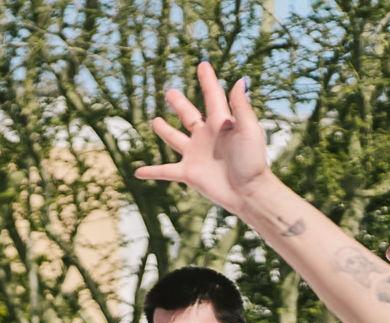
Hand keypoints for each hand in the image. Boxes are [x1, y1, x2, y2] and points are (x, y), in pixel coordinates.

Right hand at [136, 63, 278, 217]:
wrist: (248, 191)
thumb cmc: (252, 160)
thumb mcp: (248, 130)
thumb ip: (241, 107)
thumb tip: (240, 80)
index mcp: (221, 123)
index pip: (212, 96)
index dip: (207, 80)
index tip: (203, 64)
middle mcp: (206, 136)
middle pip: (189, 115)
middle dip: (179, 103)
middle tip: (170, 92)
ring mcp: (195, 154)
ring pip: (175, 139)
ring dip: (164, 130)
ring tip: (154, 121)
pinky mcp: (188, 173)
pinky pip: (165, 171)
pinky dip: (152, 171)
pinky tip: (138, 172)